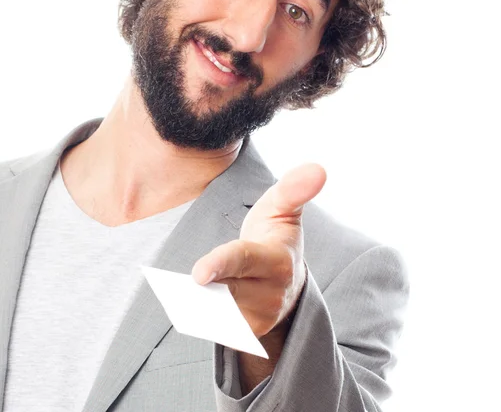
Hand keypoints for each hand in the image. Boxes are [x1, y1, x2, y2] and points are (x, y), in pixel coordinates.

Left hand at [192, 163, 326, 337]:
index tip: (197, 274)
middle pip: (225, 289)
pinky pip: (212, 325)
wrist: (285, 280)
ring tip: (182, 292)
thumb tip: (318, 169)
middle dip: (206, 287)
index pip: (244, 260)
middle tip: (188, 283)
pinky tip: (186, 303)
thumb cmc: (275, 235)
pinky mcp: (245, 333)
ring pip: (215, 311)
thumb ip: (293, 188)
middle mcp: (272, 294)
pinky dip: (197, 314)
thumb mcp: (282, 208)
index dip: (221, 265)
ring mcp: (259, 318)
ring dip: (197, 302)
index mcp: (279, 260)